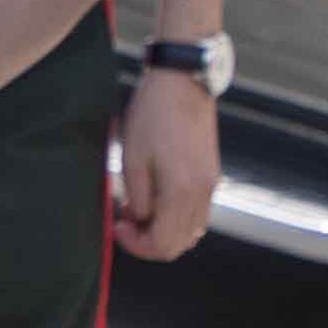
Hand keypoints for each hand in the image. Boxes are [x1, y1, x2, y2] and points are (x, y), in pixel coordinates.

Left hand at [113, 67, 219, 259]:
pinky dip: (176, 216)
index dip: (136, 245)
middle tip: (125, 221)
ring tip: (138, 207)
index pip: (163, 245)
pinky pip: (197, 212)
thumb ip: (136, 198)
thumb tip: (138, 221)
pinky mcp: (211, 175)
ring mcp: (211, 185)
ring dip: (163, 230)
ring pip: (191, 231)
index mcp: (182, 192)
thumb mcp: (132, 158)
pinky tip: (155, 195)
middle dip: (149, 241)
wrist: (182, 82)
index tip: (117, 226)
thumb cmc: (152, 116)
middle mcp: (203, 194)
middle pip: (179, 244)